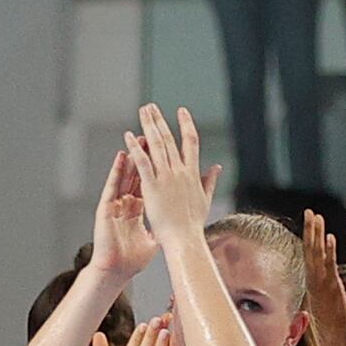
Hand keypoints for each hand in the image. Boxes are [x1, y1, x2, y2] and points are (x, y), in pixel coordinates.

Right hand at [86, 136, 160, 279]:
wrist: (115, 271)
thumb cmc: (132, 261)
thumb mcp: (153, 241)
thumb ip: (164, 229)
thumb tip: (177, 226)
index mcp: (138, 210)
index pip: (150, 184)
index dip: (158, 169)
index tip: (168, 153)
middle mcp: (127, 203)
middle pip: (139, 175)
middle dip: (147, 156)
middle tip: (155, 136)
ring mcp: (116, 203)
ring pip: (126, 175)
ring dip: (133, 156)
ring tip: (139, 137)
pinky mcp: (106, 207)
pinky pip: (113, 184)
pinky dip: (118, 170)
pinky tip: (122, 156)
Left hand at [128, 104, 216, 244]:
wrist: (185, 239)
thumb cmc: (193, 224)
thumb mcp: (205, 199)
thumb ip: (210, 181)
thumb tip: (217, 167)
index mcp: (192, 173)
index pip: (191, 142)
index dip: (186, 124)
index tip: (182, 111)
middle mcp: (180, 171)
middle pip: (169, 139)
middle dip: (160, 120)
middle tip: (152, 106)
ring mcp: (167, 177)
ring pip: (157, 145)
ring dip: (149, 126)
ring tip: (143, 112)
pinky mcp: (153, 186)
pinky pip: (143, 162)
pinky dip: (135, 148)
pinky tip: (128, 135)